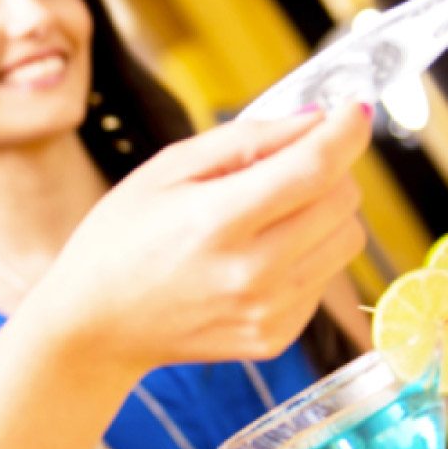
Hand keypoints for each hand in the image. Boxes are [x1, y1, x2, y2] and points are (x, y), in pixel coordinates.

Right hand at [20, 107, 370, 372]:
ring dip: (325, 213)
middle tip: (291, 163)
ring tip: (273, 213)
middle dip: (330, 168)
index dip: (346, 131)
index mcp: (216, 221)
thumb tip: (313, 121)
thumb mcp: (165, 170)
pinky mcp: (275, 337)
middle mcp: (250, 272)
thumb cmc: (119, 240)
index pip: (314, 168)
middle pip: (342, 201)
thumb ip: (244, 139)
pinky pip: (325, 279)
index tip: (353, 111)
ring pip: (347, 240)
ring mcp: (267, 311)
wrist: (94, 326)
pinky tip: (259, 256)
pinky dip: (307, 255)